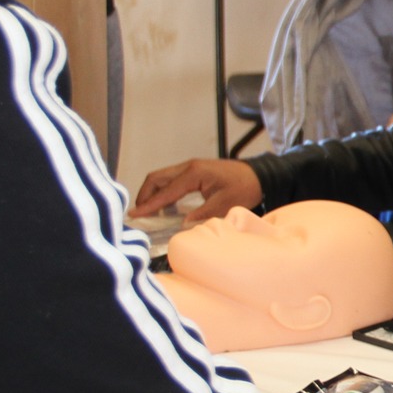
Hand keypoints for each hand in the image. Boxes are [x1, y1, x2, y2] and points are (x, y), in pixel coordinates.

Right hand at [131, 158, 262, 219]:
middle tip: (139, 214)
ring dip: (152, 193)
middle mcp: (188, 167)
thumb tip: (180, 225)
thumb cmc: (244, 188)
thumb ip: (201, 214)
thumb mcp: (224, 204)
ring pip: (161, 178)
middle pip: (156, 178)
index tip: (134, 215)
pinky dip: (162, 192)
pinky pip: (171, 180)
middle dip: (145, 196)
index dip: (149, 205)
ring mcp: (190, 168)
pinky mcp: (193, 172)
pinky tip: (163, 207)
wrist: (258, 176)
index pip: (166, 191)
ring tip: (148, 213)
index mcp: (194, 173)